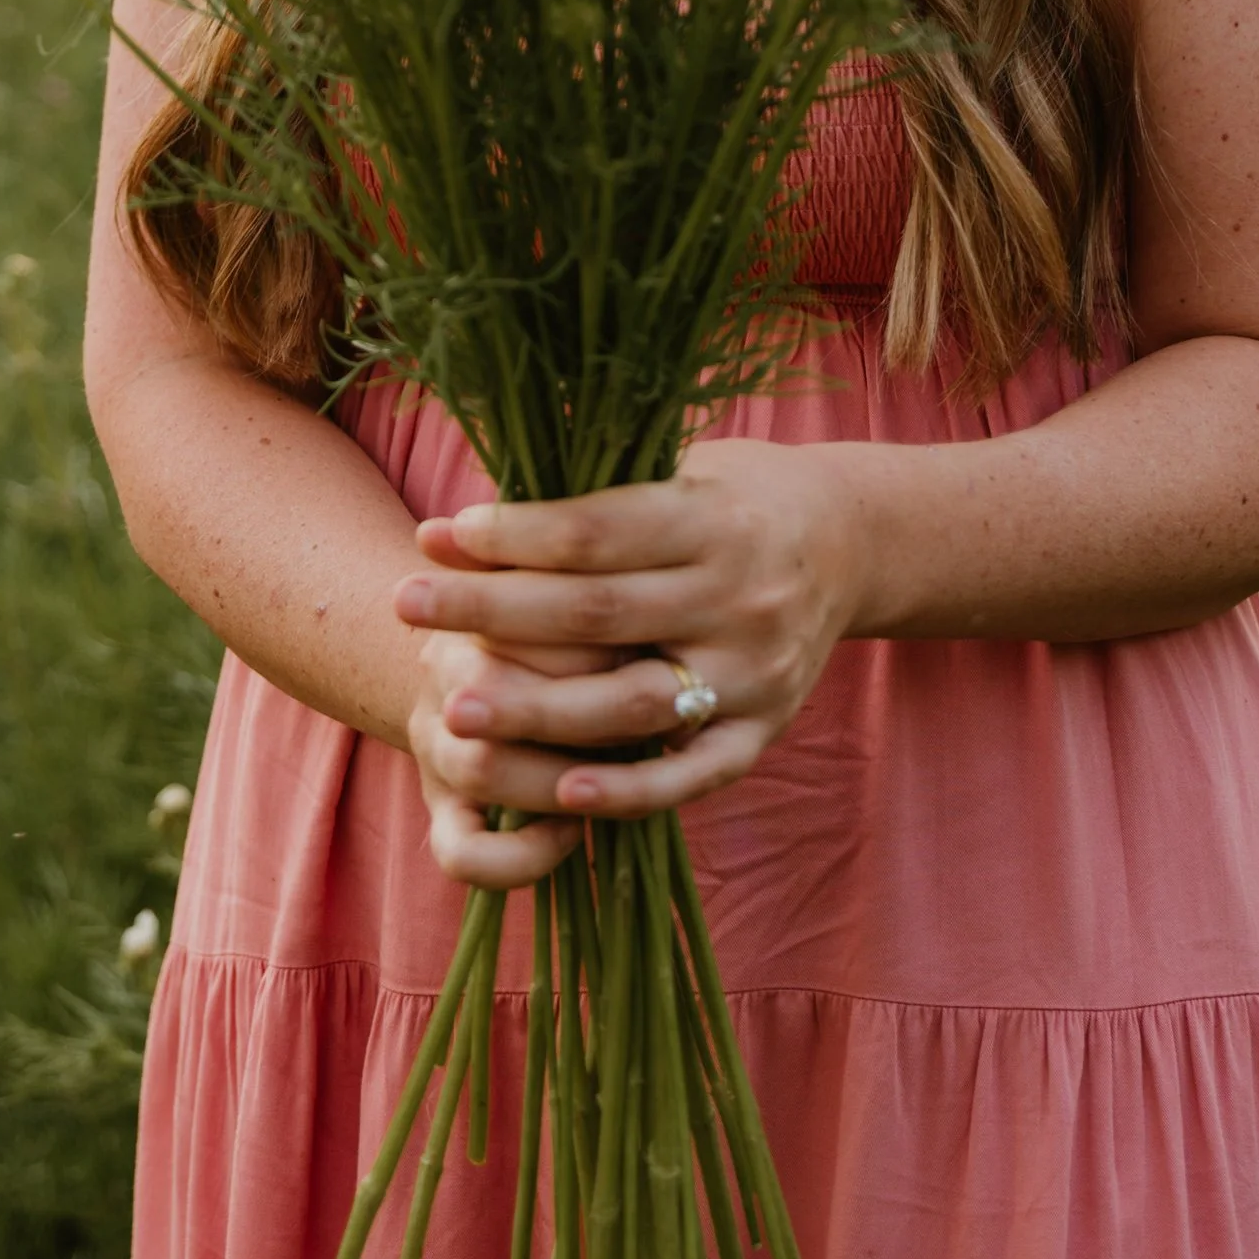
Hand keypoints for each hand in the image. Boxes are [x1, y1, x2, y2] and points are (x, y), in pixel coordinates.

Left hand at [396, 438, 864, 888]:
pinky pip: (691, 774)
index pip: (597, 530)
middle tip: (406, 605)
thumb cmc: (732, 496)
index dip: (512, 536)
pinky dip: (628, 789)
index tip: (437, 535)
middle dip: (493, 611)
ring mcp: (754, 673)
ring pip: (634, 702)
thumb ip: (594, 491)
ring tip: (454, 708)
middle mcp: (739, 596)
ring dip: (537, 710)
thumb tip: (471, 516)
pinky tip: (560, 793)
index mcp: (714, 518)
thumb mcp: (679, 465)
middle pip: (599, 613)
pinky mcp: (763, 732)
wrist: (852, 544)